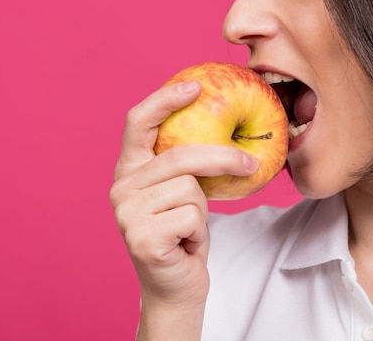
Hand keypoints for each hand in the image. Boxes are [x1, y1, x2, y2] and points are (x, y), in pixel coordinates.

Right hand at [110, 81, 258, 339]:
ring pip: (189, 188)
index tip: (197, 86)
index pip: (137, 123)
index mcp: (128, 172)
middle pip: (178, 156)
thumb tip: (222, 123)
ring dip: (203, 211)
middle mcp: (120, 189)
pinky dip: (200, 231)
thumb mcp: (183, 192)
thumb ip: (183, 162)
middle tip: (251, 161)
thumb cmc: (182, 235)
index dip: (165, 99)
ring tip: (190, 228)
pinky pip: (192, 216)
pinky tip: (186, 244)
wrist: (175, 287)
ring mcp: (127, 214)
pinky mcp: (142, 237)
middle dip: (222, 157)